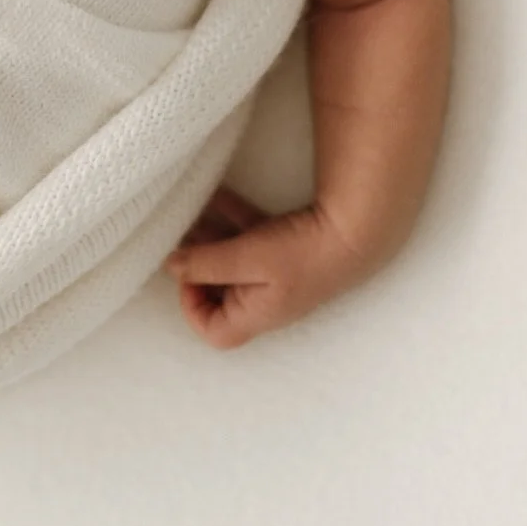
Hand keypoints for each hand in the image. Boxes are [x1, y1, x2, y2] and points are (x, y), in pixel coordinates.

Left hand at [162, 185, 375, 349]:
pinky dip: (231, 218)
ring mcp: (276, 274)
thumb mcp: (246, 259)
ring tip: (192, 213)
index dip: (192, 306)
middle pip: (220, 293)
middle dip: (198, 264)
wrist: (355, 232)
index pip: (215, 332)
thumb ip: (206, 263)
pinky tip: (217, 193)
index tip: (187, 272)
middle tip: (184, 237)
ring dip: (211, 237)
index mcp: (256, 314)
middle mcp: (265, 299)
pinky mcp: (286, 247)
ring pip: (233, 260)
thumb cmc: (301, 253)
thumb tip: (171, 266)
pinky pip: (250, 236)